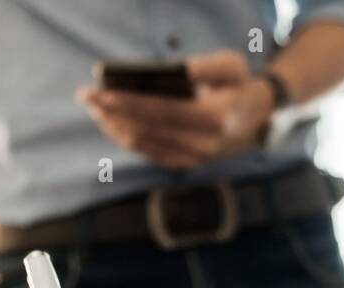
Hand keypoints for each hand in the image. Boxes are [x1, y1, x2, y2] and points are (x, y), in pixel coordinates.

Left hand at [78, 50, 274, 168]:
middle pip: (146, 130)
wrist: (257, 120)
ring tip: (94, 108)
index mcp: (216, 117)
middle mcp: (204, 144)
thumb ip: (208, 66)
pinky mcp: (185, 165)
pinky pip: (148, 153)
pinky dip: (126, 138)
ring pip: (143, 145)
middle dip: (112, 113)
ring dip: (114, 127)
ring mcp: (193, 159)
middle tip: (86, 96)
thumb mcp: (233, 66)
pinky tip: (111, 123)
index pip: (163, 111)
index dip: (130, 103)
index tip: (102, 92)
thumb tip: (180, 69)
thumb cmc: (239, 86)